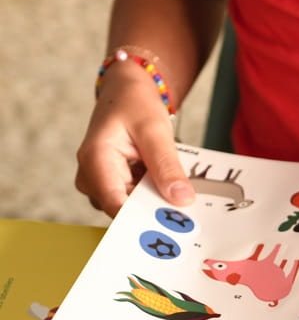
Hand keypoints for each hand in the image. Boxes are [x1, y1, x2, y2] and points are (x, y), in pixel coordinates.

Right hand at [75, 63, 193, 216]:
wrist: (126, 93)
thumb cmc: (135, 104)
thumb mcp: (155, 130)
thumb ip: (167, 166)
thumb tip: (181, 200)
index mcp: (95, 160)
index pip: (115, 205)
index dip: (143, 219)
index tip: (172, 226)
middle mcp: (91, 178)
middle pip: (124, 211)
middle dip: (155, 212)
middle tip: (185, 211)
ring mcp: (100, 185)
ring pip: (132, 209)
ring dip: (156, 204)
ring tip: (177, 193)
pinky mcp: (113, 187)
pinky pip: (136, 202)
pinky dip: (154, 197)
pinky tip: (168, 189)